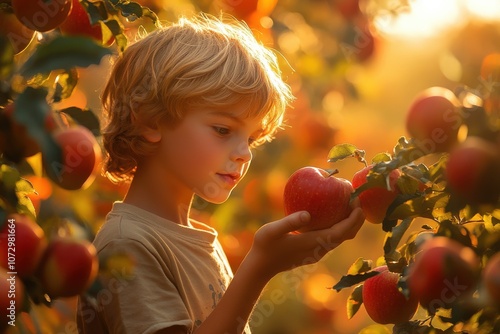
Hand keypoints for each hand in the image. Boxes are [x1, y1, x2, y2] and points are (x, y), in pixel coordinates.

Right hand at [245, 204, 364, 279]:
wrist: (261, 267)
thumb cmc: (265, 246)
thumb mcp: (272, 230)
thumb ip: (289, 222)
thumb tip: (307, 214)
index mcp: (314, 242)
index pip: (342, 231)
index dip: (353, 218)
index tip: (357, 201)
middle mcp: (320, 248)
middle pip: (347, 235)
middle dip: (356, 219)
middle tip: (357, 199)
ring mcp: (317, 251)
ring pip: (341, 238)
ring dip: (349, 223)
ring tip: (348, 204)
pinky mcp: (313, 251)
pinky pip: (333, 238)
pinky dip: (340, 226)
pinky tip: (332, 214)